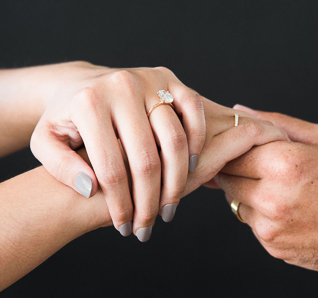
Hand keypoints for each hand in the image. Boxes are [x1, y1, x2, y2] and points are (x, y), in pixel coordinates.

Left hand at [30, 62, 205, 239]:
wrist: (80, 82)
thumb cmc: (66, 117)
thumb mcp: (45, 141)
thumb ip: (60, 166)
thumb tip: (91, 188)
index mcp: (88, 104)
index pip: (110, 168)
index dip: (120, 205)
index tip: (124, 226)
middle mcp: (121, 87)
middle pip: (146, 159)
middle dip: (150, 201)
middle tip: (149, 225)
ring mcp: (148, 79)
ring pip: (175, 139)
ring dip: (177, 180)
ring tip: (170, 205)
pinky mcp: (168, 77)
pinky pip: (193, 110)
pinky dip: (197, 140)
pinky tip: (190, 166)